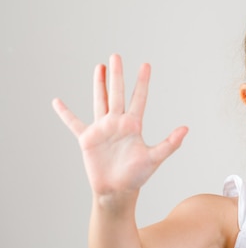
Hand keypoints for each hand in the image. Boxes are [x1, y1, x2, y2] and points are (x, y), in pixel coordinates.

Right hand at [52, 54, 187, 198]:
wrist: (117, 191)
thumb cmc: (137, 176)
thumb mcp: (155, 158)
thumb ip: (170, 143)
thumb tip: (186, 129)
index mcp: (134, 125)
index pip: (139, 98)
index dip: (142, 82)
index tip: (146, 65)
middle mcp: (117, 123)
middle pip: (117, 93)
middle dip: (117, 75)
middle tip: (116, 56)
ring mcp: (102, 129)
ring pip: (100, 101)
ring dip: (98, 84)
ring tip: (99, 67)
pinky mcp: (87, 139)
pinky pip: (74, 123)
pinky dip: (65, 113)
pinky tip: (57, 101)